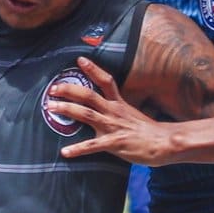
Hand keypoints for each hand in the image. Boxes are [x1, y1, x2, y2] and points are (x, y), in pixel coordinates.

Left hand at [51, 58, 178, 165]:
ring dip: (67, 110)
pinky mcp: (114, 143)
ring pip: (86, 114)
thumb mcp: (133, 115)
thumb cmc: (148, 131)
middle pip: (88, 95)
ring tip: (50, 108)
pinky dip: (78, 149)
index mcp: (119, 103)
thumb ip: (119, 111)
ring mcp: (113, 127)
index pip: (106, 80)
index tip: (79, 60)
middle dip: (69, 90)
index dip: (93, 69)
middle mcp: (114, 111)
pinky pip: (92, 145)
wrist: (163, 143)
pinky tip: (65, 152)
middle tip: (52, 89)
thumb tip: (108, 108)